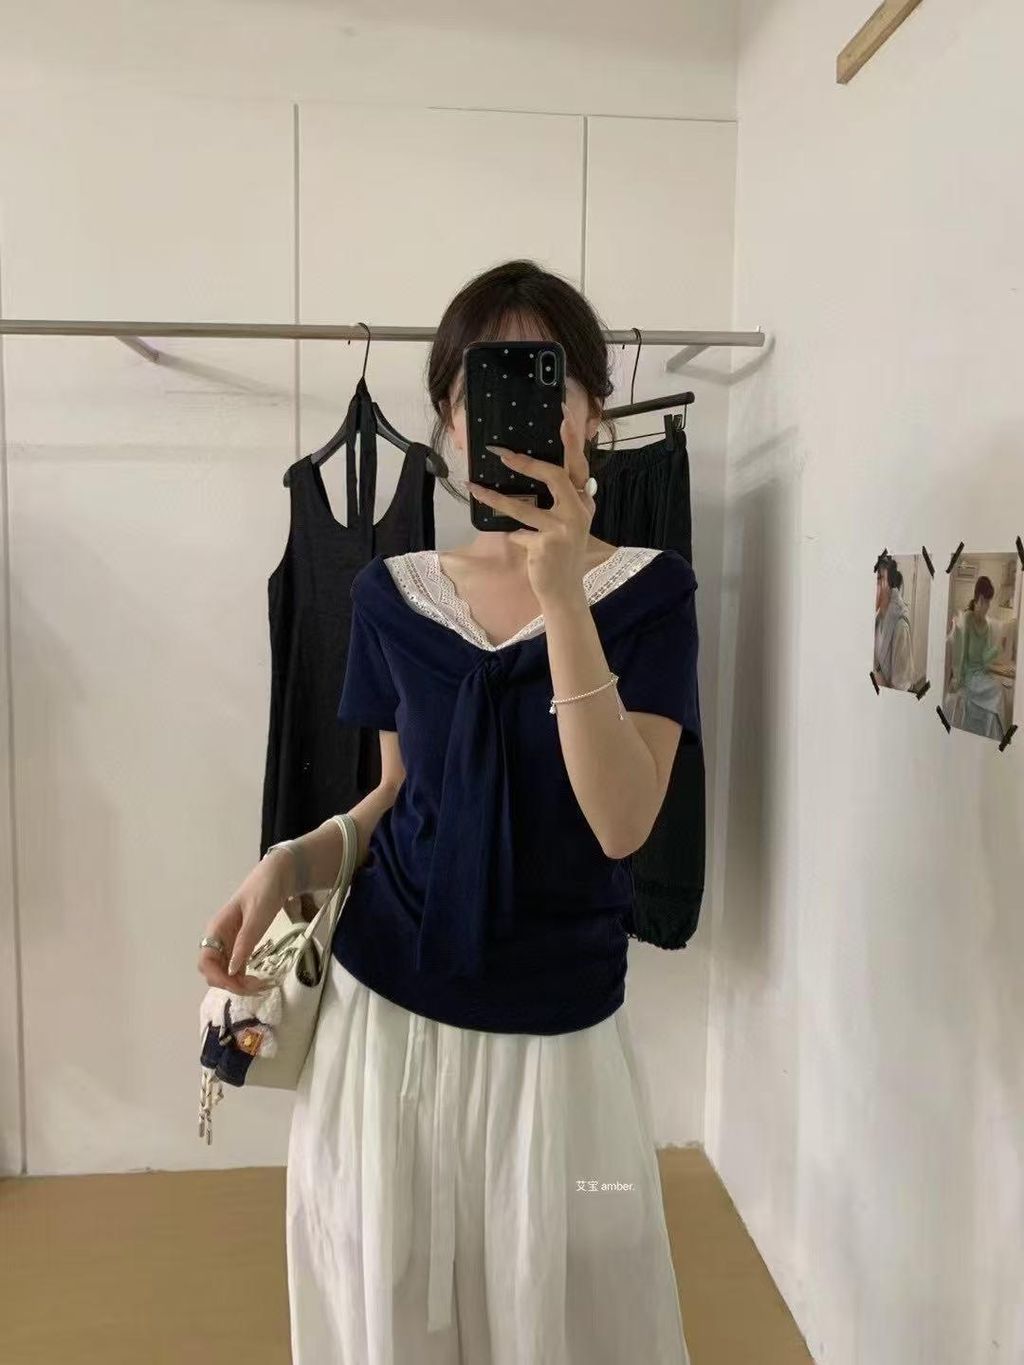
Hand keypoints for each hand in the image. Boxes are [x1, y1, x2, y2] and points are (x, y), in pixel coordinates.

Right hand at [196, 854, 290, 994]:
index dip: (218, 977)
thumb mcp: (257, 915)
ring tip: (261, 987)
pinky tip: (259, 981)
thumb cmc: (265, 891)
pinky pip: (237, 967)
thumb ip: (244, 941)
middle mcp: (219, 939)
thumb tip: (232, 971)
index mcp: (217, 929)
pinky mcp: (242, 945)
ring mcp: (230, 943)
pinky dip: (245, 978)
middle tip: (256, 987)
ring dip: (239, 984)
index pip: (206, 961)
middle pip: (214, 971)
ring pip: (225, 972)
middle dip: (230, 984)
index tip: (238, 985)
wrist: (278, 876)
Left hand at [467, 401, 594, 606]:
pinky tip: (520, 542)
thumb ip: (558, 501)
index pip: (578, 465)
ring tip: (475, 487)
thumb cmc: (562, 555)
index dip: (571, 440)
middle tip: (500, 452)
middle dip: (526, 461)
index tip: (563, 415)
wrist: (565, 592)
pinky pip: (519, 532)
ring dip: (495, 498)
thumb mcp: (566, 525)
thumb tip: (530, 477)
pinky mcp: (546, 544)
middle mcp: (579, 512)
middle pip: (555, 476)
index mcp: (584, 502)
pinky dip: (515, 536)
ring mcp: (563, 529)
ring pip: (522, 507)